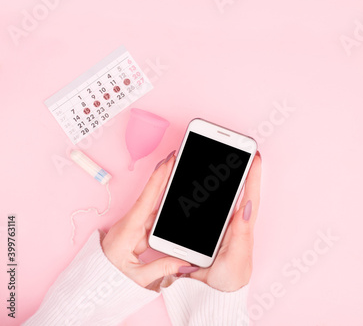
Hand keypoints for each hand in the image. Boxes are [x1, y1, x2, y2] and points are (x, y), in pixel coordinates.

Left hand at [102, 152, 189, 288]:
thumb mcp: (136, 278)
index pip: (147, 199)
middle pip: (153, 199)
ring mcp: (135, 228)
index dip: (159, 178)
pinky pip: (156, 222)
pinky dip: (168, 215)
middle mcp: (131, 224)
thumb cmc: (108, 280)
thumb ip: (162, 269)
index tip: (168, 160)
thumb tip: (186, 262)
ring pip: (156, 211)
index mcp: (128, 230)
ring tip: (185, 182)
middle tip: (179, 160)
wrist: (92, 285)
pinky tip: (180, 209)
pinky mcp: (138, 234)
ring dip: (170, 198)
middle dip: (166, 179)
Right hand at [190, 152, 261, 291]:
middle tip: (234, 149)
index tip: (255, 154)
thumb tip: (247, 206)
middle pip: (236, 192)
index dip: (253, 175)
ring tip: (217, 159)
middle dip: (236, 169)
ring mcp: (220, 228)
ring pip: (219, 198)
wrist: (208, 298)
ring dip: (217, 179)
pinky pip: (205, 209)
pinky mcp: (207, 233)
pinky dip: (201, 196)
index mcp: (243, 229)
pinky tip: (195, 185)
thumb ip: (241, 234)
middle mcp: (233, 225)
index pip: (250, 196)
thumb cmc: (227, 282)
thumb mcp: (236, 259)